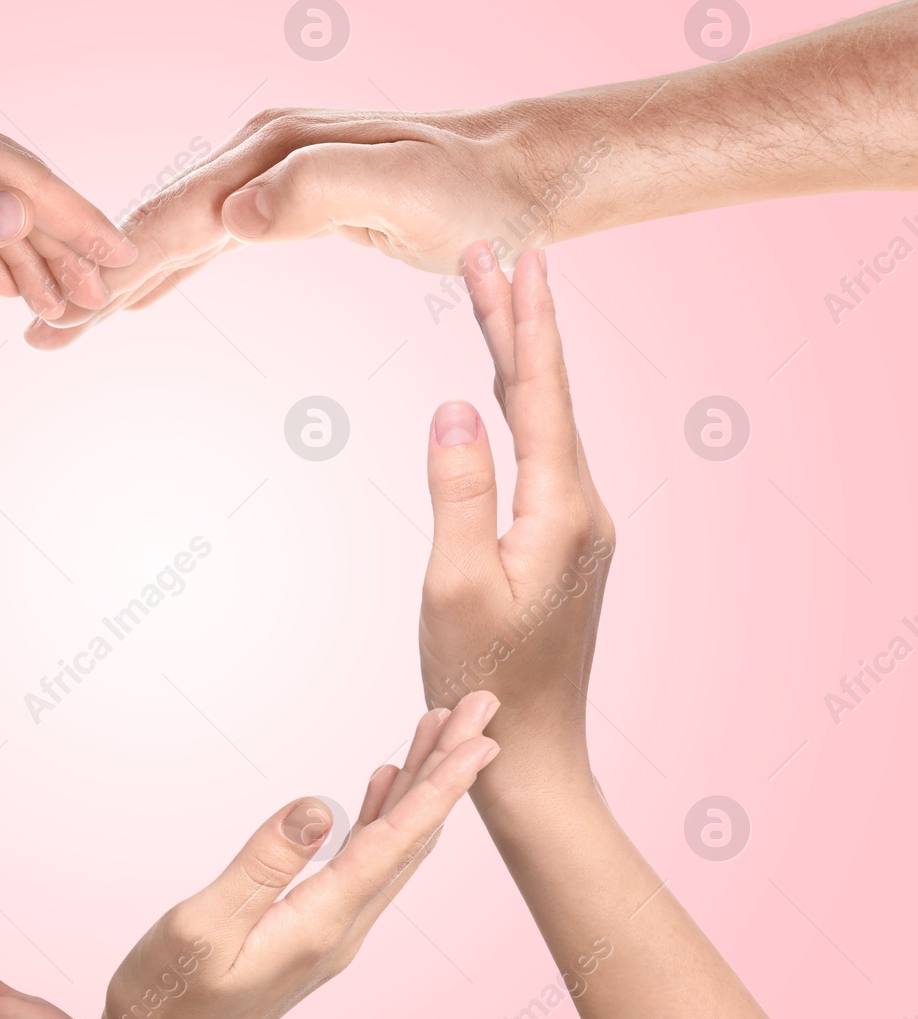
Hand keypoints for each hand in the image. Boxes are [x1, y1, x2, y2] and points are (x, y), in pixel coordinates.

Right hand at [25, 105, 556, 347]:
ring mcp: (272, 181)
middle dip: (96, 279)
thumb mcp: (408, 188)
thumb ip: (320, 192)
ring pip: (177, 237)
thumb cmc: (474, 191)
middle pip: (158, 227)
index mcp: (275, 157)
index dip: (117, 266)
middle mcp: (262, 161)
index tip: (66, 311)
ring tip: (67, 322)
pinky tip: (141, 295)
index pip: (178, 220)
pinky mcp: (290, 206)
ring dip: (119, 280)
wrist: (521, 175)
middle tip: (39, 334)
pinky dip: (166, 271)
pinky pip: (209, 243)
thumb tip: (234, 219)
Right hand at [101, 693, 497, 1018]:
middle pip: (410, 838)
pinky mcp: (312, 930)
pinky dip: (383, 815)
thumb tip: (318, 804)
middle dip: (446, 770)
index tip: (482, 739)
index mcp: (321, 924)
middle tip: (480, 709)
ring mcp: (330, 932)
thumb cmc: (165, 997)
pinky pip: (365, 862)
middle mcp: (341, 929)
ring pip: (392, 847)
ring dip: (419, 786)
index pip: (395, 843)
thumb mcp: (202, 925)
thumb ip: (261, 863)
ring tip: (440, 730)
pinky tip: (383, 784)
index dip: (440, 786)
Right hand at [416, 246, 613, 804]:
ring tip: (493, 301)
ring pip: (543, 422)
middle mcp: (582, 508)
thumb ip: (458, 492)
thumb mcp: (455, 587)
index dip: (522, 323)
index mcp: (561, 511)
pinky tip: (500, 393)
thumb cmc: (484, 679)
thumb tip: (451, 408)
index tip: (512, 258)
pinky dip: (517, 407)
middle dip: (518, 323)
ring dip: (517, 360)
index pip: (539, 395)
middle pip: (546, 395)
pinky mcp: (562, 543)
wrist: (529, 749)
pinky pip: (539, 455)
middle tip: (493, 254)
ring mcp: (577, 526)